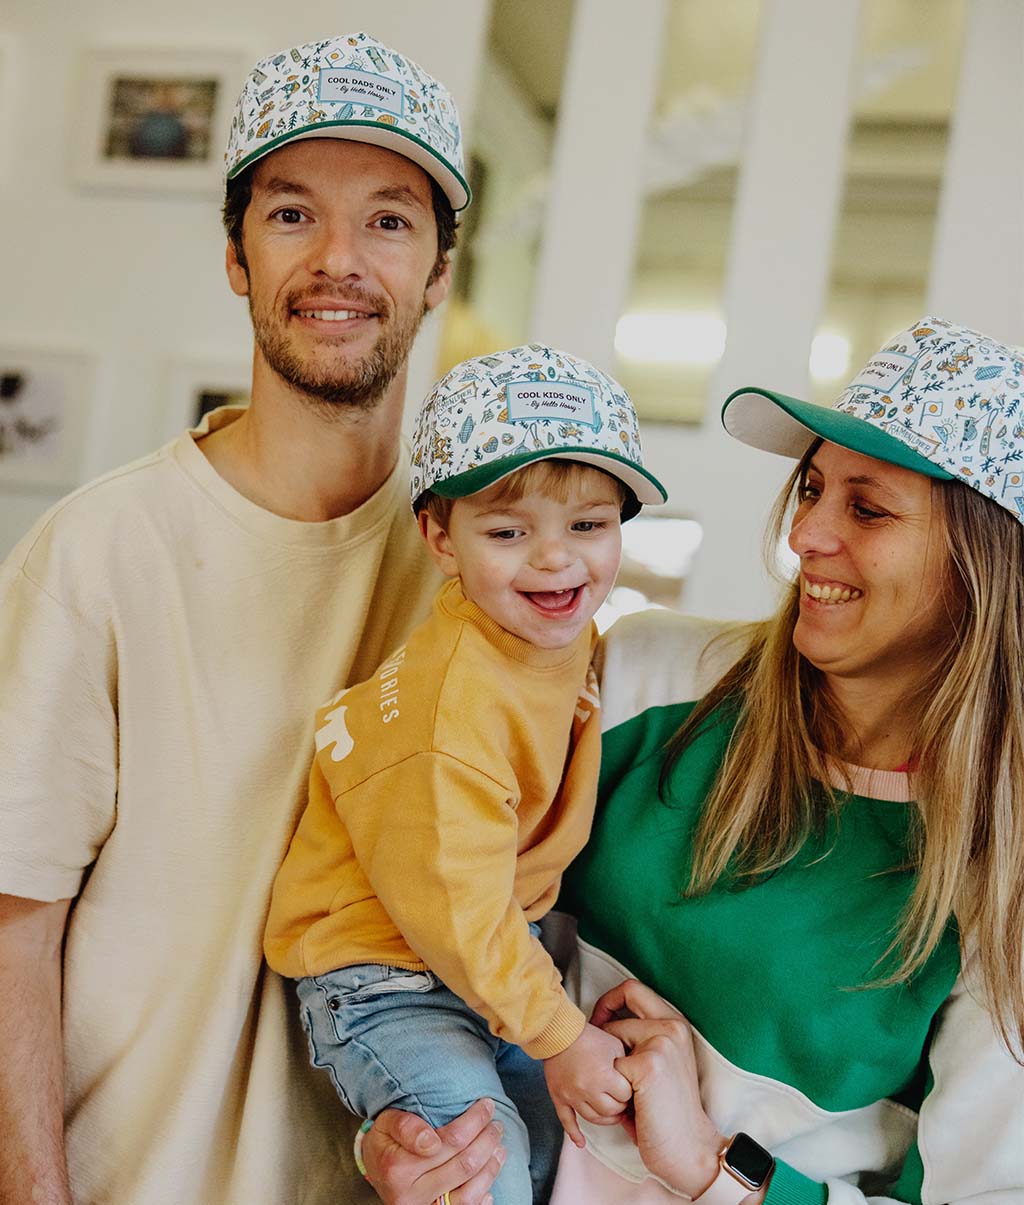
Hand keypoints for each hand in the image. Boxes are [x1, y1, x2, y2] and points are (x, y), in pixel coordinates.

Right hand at [360, 1100, 504, 1204]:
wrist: (375, 1170)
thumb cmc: (385, 1140)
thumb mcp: (386, 1122)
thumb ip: (406, 1126)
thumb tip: (430, 1141)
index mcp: (398, 1167)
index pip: (450, 1141)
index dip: (474, 1121)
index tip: (487, 1105)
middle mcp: (410, 1194)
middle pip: (463, 1165)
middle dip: (487, 1140)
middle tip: (496, 1124)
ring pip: (468, 1194)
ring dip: (490, 1168)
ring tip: (499, 1146)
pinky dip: (482, 1195)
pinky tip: (489, 1177)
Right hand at [543, 1022, 631, 1147]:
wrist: (558, 1031)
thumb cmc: (588, 1036)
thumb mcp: (615, 1045)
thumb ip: (626, 1064)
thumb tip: (636, 1079)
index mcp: (604, 1076)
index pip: (624, 1095)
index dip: (628, 1090)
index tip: (627, 1085)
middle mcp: (588, 1089)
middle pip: (611, 1111)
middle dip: (619, 1106)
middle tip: (620, 1099)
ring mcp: (572, 1096)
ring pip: (593, 1119)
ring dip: (604, 1118)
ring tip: (610, 1111)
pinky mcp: (559, 1097)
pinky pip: (566, 1121)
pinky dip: (574, 1134)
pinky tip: (581, 1143)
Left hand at [594, 979, 723, 1197]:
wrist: (688, 1148)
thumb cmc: (667, 1110)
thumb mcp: (662, 1064)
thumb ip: (642, 1040)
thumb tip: (602, 1024)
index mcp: (676, 1023)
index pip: (633, 988)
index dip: (610, 1001)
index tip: (600, 1022)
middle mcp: (672, 1025)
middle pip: (624, 994)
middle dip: (602, 1017)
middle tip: (597, 1047)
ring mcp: (661, 1042)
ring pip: (611, 1034)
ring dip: (608, 1061)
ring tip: (622, 1089)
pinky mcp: (648, 1065)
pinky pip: (611, 1066)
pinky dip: (613, 1087)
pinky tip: (630, 1106)